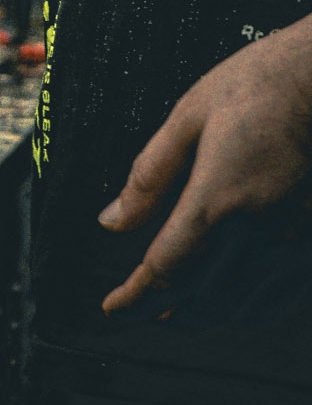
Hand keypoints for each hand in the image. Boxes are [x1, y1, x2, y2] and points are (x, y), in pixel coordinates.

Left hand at [98, 14, 311, 312]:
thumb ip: (149, 175)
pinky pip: (285, 297)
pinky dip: (254, 309)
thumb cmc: (258, 87)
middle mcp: (262, 233)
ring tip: (182, 315)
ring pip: (246, 307)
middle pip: (203, 297)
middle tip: (142, 311)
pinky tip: (238, 303)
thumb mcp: (187, 118)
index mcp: (219, 200)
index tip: (112, 307)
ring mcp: (298, 244)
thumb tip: (112, 221)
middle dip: (167, 311)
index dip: (134, 295)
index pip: (166, 269)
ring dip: (208, 317)